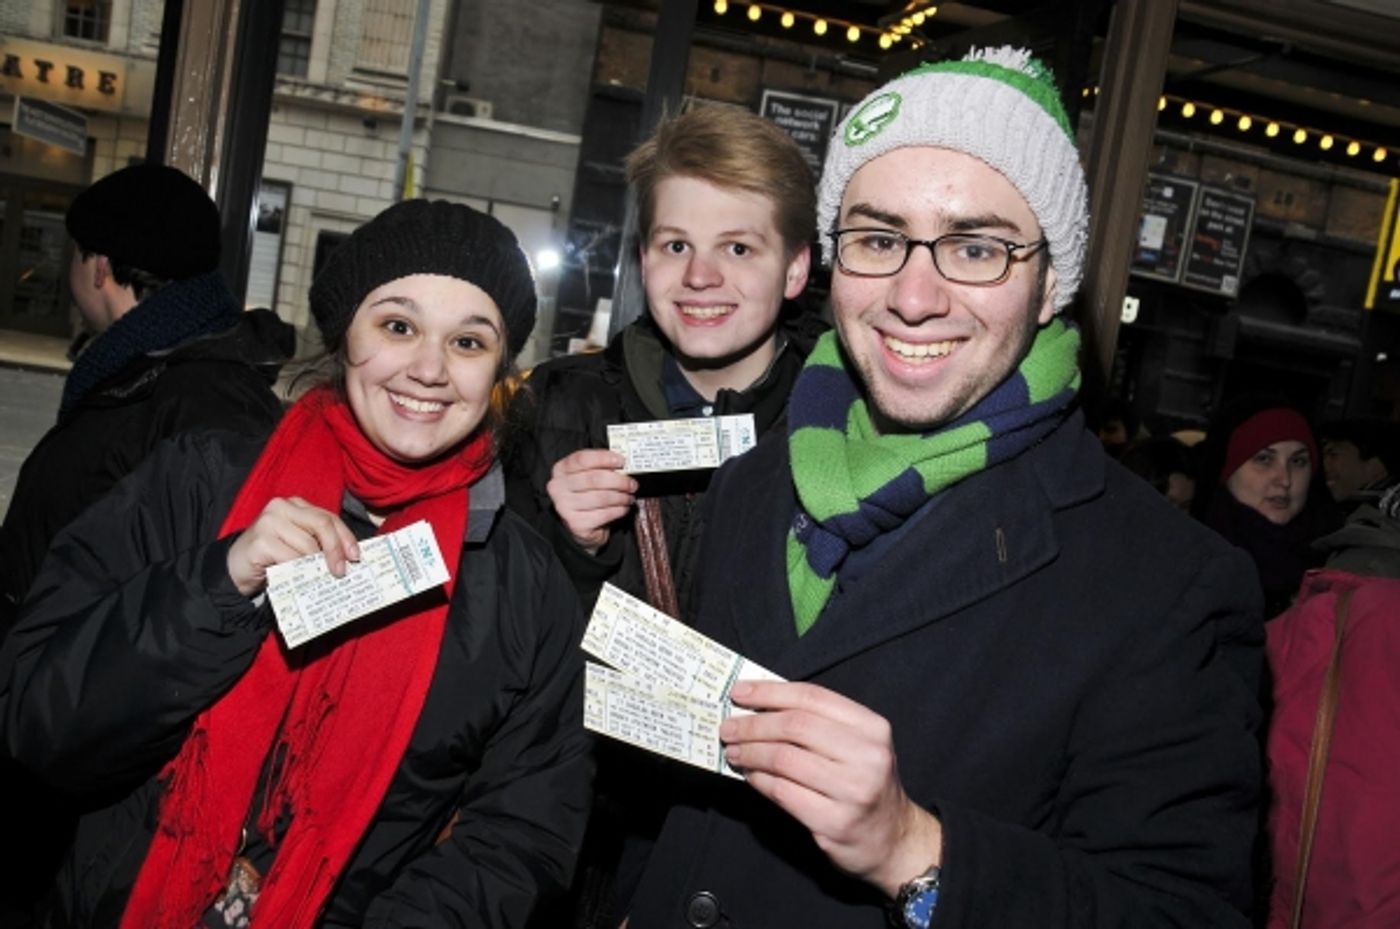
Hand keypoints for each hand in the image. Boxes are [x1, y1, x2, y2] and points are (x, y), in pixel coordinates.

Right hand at [226, 497, 359, 597]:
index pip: (328, 517)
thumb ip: (318, 542)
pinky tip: (299, 577)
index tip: (356, 556)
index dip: (346, 537)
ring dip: (317, 564)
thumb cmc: (272, 556)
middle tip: (341, 571)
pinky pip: (290, 558)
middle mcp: (282, 507)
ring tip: (321, 577)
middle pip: (322, 524)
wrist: (235, 568)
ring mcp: (268, 521)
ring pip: (307, 544)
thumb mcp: (298, 544)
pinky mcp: (260, 540)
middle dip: (336, 549)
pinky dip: (298, 570)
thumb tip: (348, 556)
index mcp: (296, 505)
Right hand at [546, 449, 637, 554]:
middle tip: (632, 483)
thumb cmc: (587, 494)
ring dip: (621, 497)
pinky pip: (605, 514)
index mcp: (561, 469)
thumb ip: (601, 466)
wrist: (582, 523)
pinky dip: (619, 510)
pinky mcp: (576, 523)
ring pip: (601, 498)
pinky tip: (623, 508)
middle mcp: (558, 487)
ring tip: (629, 496)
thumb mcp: (589, 474)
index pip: (582, 459)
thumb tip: (622, 462)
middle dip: (619, 481)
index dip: (604, 459)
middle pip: (594, 479)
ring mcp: (565, 507)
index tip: (621, 461)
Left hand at [721, 680, 942, 897]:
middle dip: (753, 724)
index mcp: (872, 728)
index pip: (812, 697)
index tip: (739, 693)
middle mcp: (868, 756)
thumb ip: (817, 723)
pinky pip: (783, 793)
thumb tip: (759, 705)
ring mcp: (853, 791)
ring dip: (751, 752)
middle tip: (728, 727)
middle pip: (795, 726)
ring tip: (734, 752)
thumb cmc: (864, 784)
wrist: (893, 840)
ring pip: (785, 759)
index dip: (770, 692)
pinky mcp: (835, 822)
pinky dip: (759, 780)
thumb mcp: (857, 745)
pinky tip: (750, 775)